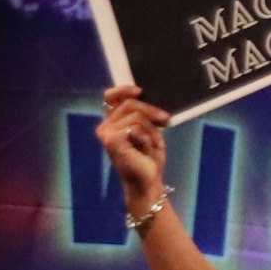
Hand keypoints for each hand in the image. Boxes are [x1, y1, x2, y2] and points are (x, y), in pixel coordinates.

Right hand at [97, 84, 171, 212]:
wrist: (148, 179)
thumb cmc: (148, 155)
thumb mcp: (149, 129)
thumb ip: (144, 113)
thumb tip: (145, 96)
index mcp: (113, 120)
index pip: (111, 96)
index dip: (124, 90)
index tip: (140, 91)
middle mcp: (105, 125)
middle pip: (130, 103)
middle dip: (151, 111)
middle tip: (165, 120)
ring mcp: (106, 133)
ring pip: (137, 116)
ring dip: (151, 131)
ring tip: (149, 144)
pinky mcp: (111, 140)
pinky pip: (136, 128)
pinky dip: (146, 138)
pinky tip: (144, 150)